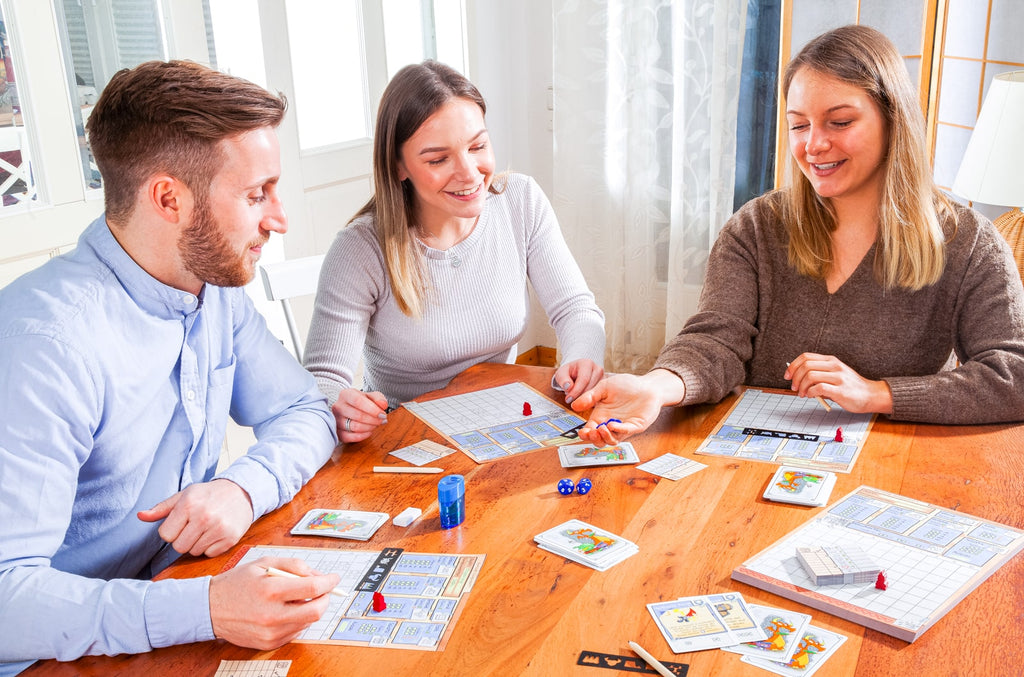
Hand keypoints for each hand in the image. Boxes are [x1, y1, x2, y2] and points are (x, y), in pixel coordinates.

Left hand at [137, 479, 252, 556]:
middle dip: (184, 539)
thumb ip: (162, 508)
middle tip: (194, 527)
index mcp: (188, 504)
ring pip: (194, 552)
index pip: (166, 535)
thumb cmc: (209, 494)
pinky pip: (210, 554)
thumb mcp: (185, 495)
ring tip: (206, 529)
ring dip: (198, 543)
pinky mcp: (230, 538)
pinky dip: (212, 547)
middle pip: (179, 547)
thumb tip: (140, 516)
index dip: (172, 531)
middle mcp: (203, 516)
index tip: (182, 523)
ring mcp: (218, 528)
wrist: (242, 491)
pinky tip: (217, 533)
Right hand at [209, 556, 340, 648]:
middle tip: (324, 590)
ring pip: (307, 622)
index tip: (334, 578)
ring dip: (311, 608)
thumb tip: (318, 575)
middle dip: (326, 598)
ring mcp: (270, 632)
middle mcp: (272, 614)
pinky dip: (298, 620)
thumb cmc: (237, 583)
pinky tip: (286, 610)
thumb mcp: (264, 563)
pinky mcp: (268, 643)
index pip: (313, 588)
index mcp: (270, 590)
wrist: (209, 608)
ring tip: (298, 597)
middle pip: (316, 611)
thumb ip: (294, 565)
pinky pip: (295, 632)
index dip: (329, 582)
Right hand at [332, 388, 388, 442]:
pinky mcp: (337, 432)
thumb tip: (383, 405)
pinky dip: (362, 436)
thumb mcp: (371, 396)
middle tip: (382, 420)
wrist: (351, 408)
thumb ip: (379, 398)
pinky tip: (369, 431)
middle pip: (358, 415)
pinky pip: (349, 437)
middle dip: (374, 419)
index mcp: (345, 394)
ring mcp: (336, 420)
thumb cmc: (362, 402)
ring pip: (355, 427)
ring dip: (369, 427)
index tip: (382, 414)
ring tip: (376, 424)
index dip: (372, 409)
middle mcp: (338, 407)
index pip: (358, 401)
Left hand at [553, 359, 604, 404]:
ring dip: (585, 399)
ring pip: (596, 392)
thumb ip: (563, 379)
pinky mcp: (604, 385)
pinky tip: (583, 400)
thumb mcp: (561, 374)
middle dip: (580, 396)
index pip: (584, 379)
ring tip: (576, 398)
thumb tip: (568, 387)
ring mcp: (603, 377)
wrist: (575, 372)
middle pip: (591, 387)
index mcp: (587, 363)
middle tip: (571, 402)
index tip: (569, 399)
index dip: (576, 391)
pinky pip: (599, 395)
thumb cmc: (568, 373)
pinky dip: (590, 400)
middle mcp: (597, 369)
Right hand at [570, 369, 684, 444]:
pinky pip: (626, 432)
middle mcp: (611, 424)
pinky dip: (618, 430)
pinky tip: (612, 425)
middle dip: (594, 439)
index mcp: (601, 416)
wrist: (647, 385)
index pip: (590, 430)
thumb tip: (574, 405)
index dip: (585, 434)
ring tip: (602, 428)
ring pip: (612, 441)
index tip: (583, 432)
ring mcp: (623, 427)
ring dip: (605, 438)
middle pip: (600, 440)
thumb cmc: (626, 385)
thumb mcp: (604, 387)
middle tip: (593, 432)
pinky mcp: (635, 426)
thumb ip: (590, 396)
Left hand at [785, 353, 892, 413]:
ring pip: (810, 376)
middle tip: (794, 388)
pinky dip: (810, 392)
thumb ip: (818, 374)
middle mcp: (834, 366)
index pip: (806, 357)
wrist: (870, 395)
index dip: (793, 366)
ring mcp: (838, 377)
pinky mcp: (841, 390)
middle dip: (795, 378)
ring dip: (801, 387)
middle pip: (806, 366)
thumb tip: (796, 378)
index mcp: (831, 361)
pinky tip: (811, 396)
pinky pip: (819, 388)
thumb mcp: (834, 375)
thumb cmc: (849, 387)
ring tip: (802, 394)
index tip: (787, 376)